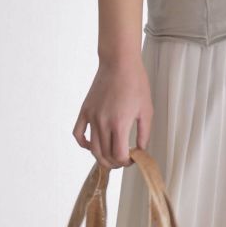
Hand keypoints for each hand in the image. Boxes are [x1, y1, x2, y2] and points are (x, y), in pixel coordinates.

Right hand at [73, 54, 152, 168]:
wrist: (119, 63)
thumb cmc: (136, 84)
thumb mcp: (147, 111)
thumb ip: (144, 134)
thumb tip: (140, 151)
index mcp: (120, 124)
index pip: (119, 156)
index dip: (127, 162)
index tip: (133, 159)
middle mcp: (103, 123)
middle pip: (105, 155)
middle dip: (116, 163)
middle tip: (123, 160)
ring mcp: (92, 117)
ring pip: (92, 149)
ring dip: (101, 158)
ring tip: (111, 157)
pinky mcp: (85, 111)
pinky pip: (78, 134)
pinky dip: (83, 144)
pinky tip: (92, 146)